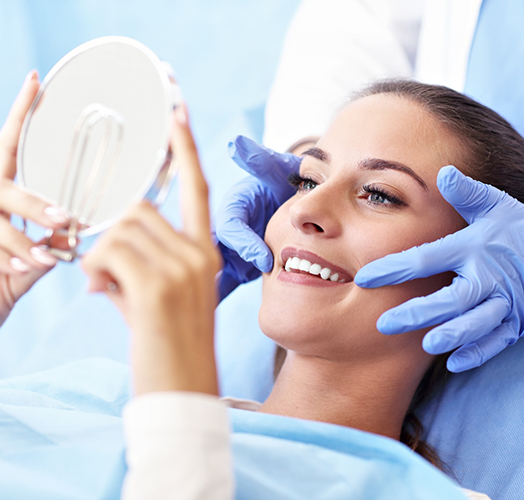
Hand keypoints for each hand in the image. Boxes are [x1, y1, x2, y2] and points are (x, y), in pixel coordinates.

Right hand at [0, 71, 71, 325]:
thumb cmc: (0, 285)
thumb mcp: (25, 263)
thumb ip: (46, 246)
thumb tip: (74, 238)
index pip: (8, 146)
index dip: (20, 114)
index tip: (36, 81)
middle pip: (4, 185)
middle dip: (35, 206)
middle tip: (66, 221)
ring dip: (23, 241)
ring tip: (48, 258)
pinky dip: (10, 259)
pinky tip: (28, 267)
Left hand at [82, 105, 220, 395]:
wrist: (183, 392)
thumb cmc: (170, 346)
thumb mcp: (164, 298)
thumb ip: (140, 262)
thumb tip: (103, 246)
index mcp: (204, 253)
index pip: (196, 187)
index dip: (184, 147)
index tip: (176, 108)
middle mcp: (198, 254)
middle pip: (138, 208)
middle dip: (112, 233)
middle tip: (106, 274)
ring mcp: (182, 267)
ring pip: (119, 228)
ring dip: (101, 256)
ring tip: (108, 290)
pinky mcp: (157, 285)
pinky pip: (108, 251)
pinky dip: (94, 270)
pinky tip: (104, 294)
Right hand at [215, 136, 299, 299]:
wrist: (290, 202)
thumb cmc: (283, 184)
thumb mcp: (275, 171)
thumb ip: (261, 161)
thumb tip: (238, 145)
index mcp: (233, 207)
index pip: (231, 225)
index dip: (244, 242)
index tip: (264, 259)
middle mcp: (226, 229)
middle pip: (213, 250)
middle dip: (217, 272)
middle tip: (225, 293)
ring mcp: (228, 250)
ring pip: (211, 270)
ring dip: (211, 288)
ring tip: (205, 311)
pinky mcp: (234, 267)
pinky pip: (222, 283)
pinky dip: (215, 297)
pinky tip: (207, 318)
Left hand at [355, 165, 523, 371]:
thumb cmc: (517, 225)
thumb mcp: (494, 204)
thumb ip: (467, 193)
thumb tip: (443, 172)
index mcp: (474, 247)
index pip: (428, 258)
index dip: (395, 268)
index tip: (364, 278)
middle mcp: (490, 275)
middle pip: (453, 298)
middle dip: (419, 312)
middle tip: (385, 324)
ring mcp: (506, 301)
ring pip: (478, 323)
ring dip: (454, 335)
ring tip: (427, 344)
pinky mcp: (518, 320)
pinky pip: (498, 340)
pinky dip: (479, 352)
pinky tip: (454, 362)